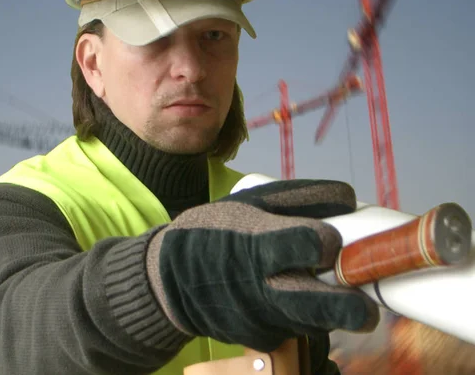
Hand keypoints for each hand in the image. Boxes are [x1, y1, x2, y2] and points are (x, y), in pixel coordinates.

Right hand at [145, 179, 379, 352]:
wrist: (169, 279)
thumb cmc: (215, 231)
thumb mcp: (251, 202)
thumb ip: (302, 197)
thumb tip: (350, 199)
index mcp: (256, 244)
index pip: (300, 245)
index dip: (322, 242)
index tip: (332, 240)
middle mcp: (259, 287)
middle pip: (312, 303)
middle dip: (345, 308)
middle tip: (367, 311)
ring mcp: (259, 319)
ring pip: (309, 321)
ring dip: (326, 310)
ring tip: (328, 292)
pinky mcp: (260, 340)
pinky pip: (294, 329)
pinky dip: (301, 316)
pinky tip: (289, 297)